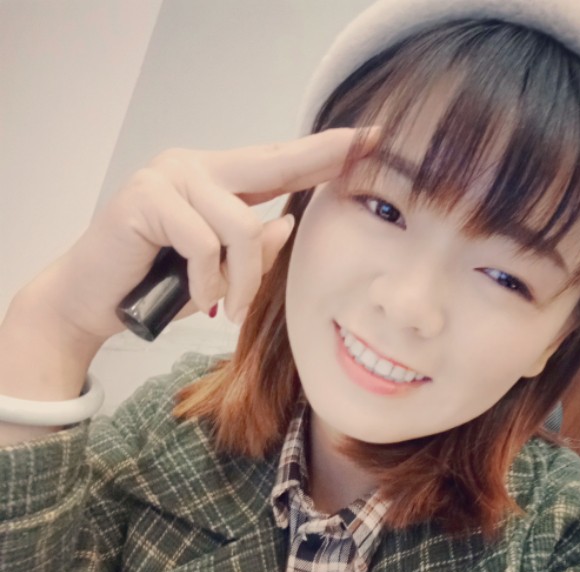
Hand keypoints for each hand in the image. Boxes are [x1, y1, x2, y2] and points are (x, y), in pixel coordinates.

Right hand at [25, 128, 374, 342]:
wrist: (95, 301)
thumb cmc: (160, 284)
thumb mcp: (221, 273)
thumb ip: (254, 248)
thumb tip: (288, 224)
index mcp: (216, 181)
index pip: (278, 164)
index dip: (323, 153)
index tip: (366, 140)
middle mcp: (195, 167)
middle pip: (271, 162)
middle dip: (321, 157)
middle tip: (365, 144)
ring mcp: (170, 176)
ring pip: (239, 225)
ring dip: (240, 278)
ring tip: (228, 306)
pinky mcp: (146, 196)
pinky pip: (203, 242)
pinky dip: (205, 279)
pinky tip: (195, 295)